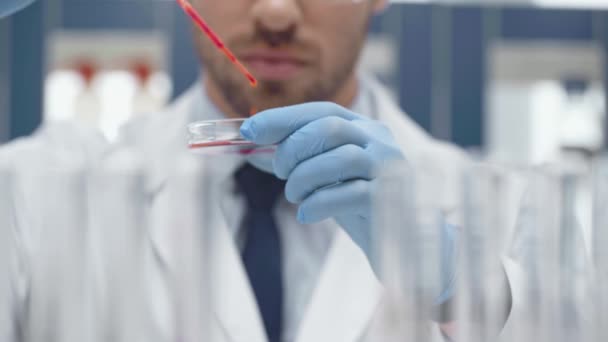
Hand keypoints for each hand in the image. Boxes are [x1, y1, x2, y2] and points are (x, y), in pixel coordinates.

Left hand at [240, 102, 404, 256]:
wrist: (404, 242)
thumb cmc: (361, 205)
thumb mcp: (328, 179)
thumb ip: (300, 161)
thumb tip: (254, 149)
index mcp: (366, 130)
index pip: (323, 111)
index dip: (284, 118)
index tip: (250, 129)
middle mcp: (381, 143)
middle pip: (330, 128)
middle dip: (293, 149)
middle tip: (280, 172)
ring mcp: (388, 170)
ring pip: (340, 159)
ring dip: (304, 178)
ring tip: (295, 195)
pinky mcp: (390, 200)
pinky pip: (349, 194)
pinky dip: (318, 203)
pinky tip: (307, 214)